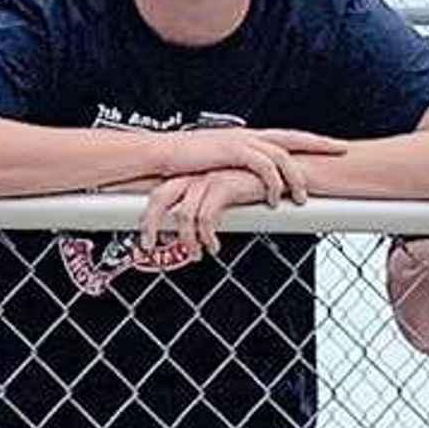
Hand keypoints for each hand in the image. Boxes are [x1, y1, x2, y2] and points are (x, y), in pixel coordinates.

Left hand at [138, 165, 281, 260]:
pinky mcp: (224, 185)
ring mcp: (209, 178)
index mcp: (191, 176)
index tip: (146, 240)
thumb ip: (204, 209)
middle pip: (159, 198)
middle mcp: (195, 175)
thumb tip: (188, 235)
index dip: (147, 217)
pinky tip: (215, 246)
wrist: (282, 172)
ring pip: (183, 214)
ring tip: (196, 255)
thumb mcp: (224, 196)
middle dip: (149, 225)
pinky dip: (207, 237)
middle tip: (148, 248)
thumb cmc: (254, 186)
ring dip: (187, 240)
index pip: (158, 194)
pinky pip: (206, 217)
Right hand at [161, 127, 345, 201]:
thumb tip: (250, 183)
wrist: (161, 155)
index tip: (332, 144)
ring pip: (281, 154)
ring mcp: (240, 141)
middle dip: (319, 143)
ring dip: (296, 177)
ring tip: (304, 198)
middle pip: (292, 137)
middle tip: (342, 149)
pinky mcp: (231, 151)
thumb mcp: (218, 166)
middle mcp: (248, 135)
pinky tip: (275, 198)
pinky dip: (273, 182)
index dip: (310, 140)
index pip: (286, 136)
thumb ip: (237, 170)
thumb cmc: (187, 164)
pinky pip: (262, 166)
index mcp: (248, 138)